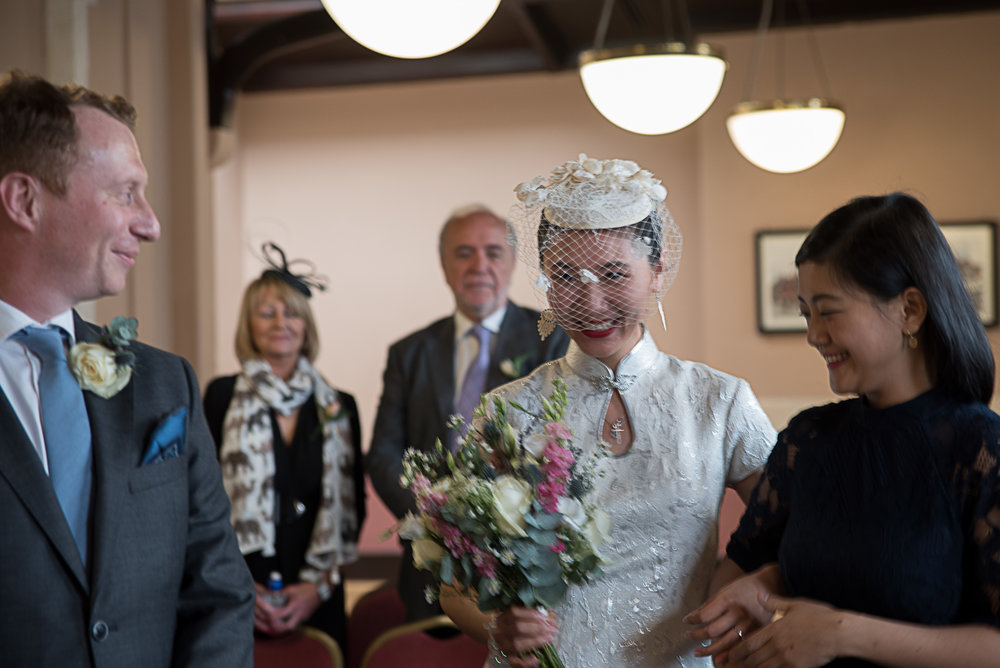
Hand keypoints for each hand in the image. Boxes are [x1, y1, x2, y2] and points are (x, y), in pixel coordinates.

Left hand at [253, 582, 321, 635]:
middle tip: (270, 627)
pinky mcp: (305, 617)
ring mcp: (303, 617)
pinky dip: (289, 623)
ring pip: (291, 627)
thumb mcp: (292, 589)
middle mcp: (299, 613)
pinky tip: (285, 620)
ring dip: (283, 628)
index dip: (271, 618)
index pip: (280, 615)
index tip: (266, 617)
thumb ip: (281, 593)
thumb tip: (271, 596)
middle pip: (287, 627)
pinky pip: (295, 623)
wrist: (320, 590)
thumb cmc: (306, 589)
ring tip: (276, 625)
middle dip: (277, 629)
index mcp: (294, 605)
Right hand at [489, 607, 558, 666]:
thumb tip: (546, 614)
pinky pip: (515, 662)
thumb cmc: (518, 628)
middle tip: (550, 628)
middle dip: (537, 628)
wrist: (508, 643)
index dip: (530, 615)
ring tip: (548, 638)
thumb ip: (531, 615)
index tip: (544, 617)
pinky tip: (536, 658)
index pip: (514, 614)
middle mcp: (499, 632)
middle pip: (517, 628)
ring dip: (535, 641)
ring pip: (517, 644)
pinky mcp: (508, 659)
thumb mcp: (522, 618)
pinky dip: (527, 661)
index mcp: (502, 619)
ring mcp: (503, 646)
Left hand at [684, 564, 782, 660]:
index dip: (692, 620)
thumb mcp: (726, 589)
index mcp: (728, 599)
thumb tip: (692, 617)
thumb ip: (710, 604)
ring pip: (726, 644)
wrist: (773, 584)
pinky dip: (729, 655)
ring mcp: (750, 625)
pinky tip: (721, 658)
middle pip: (713, 631)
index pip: (704, 615)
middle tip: (688, 636)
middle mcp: (739, 613)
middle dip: (697, 636)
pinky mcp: (759, 633)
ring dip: (710, 650)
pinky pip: (742, 648)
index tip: (686, 621)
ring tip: (699, 652)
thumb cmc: (746, 587)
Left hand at [724, 594, 841, 667]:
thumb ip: (774, 603)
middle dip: (740, 664)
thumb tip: (759, 595)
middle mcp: (777, 645)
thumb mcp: (795, 605)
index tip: (729, 655)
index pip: (749, 643)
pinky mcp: (798, 667)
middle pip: (753, 658)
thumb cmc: (818, 616)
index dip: (737, 651)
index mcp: (774, 629)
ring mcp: (787, 658)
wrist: (838, 632)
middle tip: (730, 667)